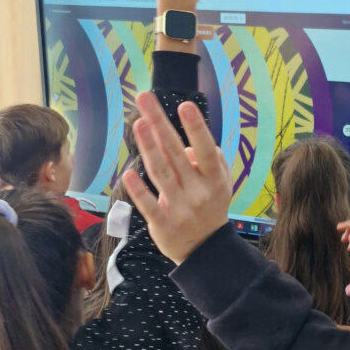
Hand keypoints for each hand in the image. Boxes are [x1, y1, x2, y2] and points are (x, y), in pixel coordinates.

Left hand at [123, 90, 231, 263]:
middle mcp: (197, 191)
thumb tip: (192, 144)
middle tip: (144, 99)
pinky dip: (139, 190)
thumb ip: (212, 160)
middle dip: (160, 125)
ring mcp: (180, 209)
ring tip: (138, 124)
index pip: (205, 149)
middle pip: (176, 153)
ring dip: (148, 148)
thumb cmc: (211, 208)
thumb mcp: (221, 184)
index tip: (185, 105)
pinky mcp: (163, 224)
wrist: (205, 250)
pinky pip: (149, 205)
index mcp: (213, 179)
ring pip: (161, 173)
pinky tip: (128, 174)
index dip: (196, 128)